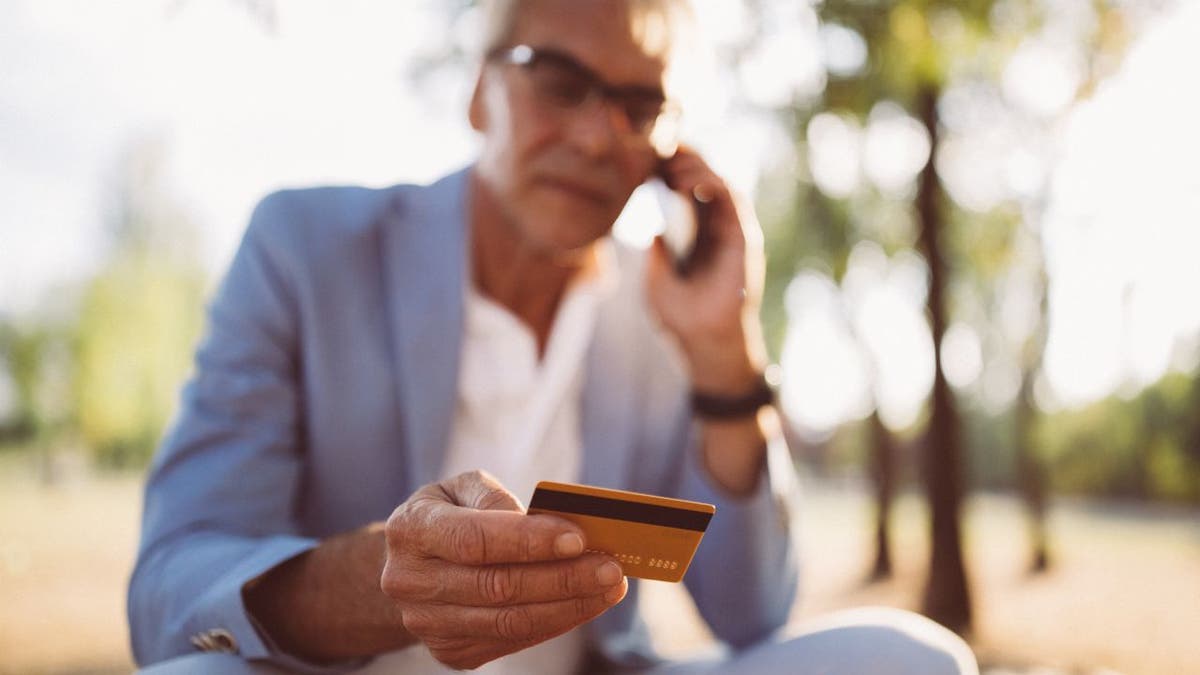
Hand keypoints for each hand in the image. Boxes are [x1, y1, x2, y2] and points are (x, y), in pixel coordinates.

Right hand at [380, 471, 626, 669]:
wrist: (409, 565)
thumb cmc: (447, 515)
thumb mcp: (461, 488)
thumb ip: (494, 497)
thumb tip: (539, 522)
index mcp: (412, 530)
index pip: (474, 540)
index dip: (527, 541)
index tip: (577, 537)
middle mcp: (412, 582)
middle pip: (497, 586)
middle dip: (562, 578)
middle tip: (610, 567)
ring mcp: (428, 624)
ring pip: (509, 621)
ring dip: (568, 606)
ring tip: (609, 588)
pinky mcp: (450, 651)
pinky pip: (512, 640)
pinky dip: (555, 622)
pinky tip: (584, 604)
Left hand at [645, 147, 767, 394]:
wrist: (705, 344)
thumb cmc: (682, 318)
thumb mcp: (657, 282)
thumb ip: (657, 256)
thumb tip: (654, 234)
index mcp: (697, 235)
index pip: (686, 191)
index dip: (669, 168)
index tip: (646, 154)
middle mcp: (717, 229)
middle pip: (703, 180)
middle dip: (683, 158)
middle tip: (659, 146)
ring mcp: (732, 232)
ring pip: (719, 183)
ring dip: (697, 166)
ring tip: (673, 160)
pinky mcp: (744, 239)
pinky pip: (732, 202)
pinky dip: (713, 185)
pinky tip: (690, 180)